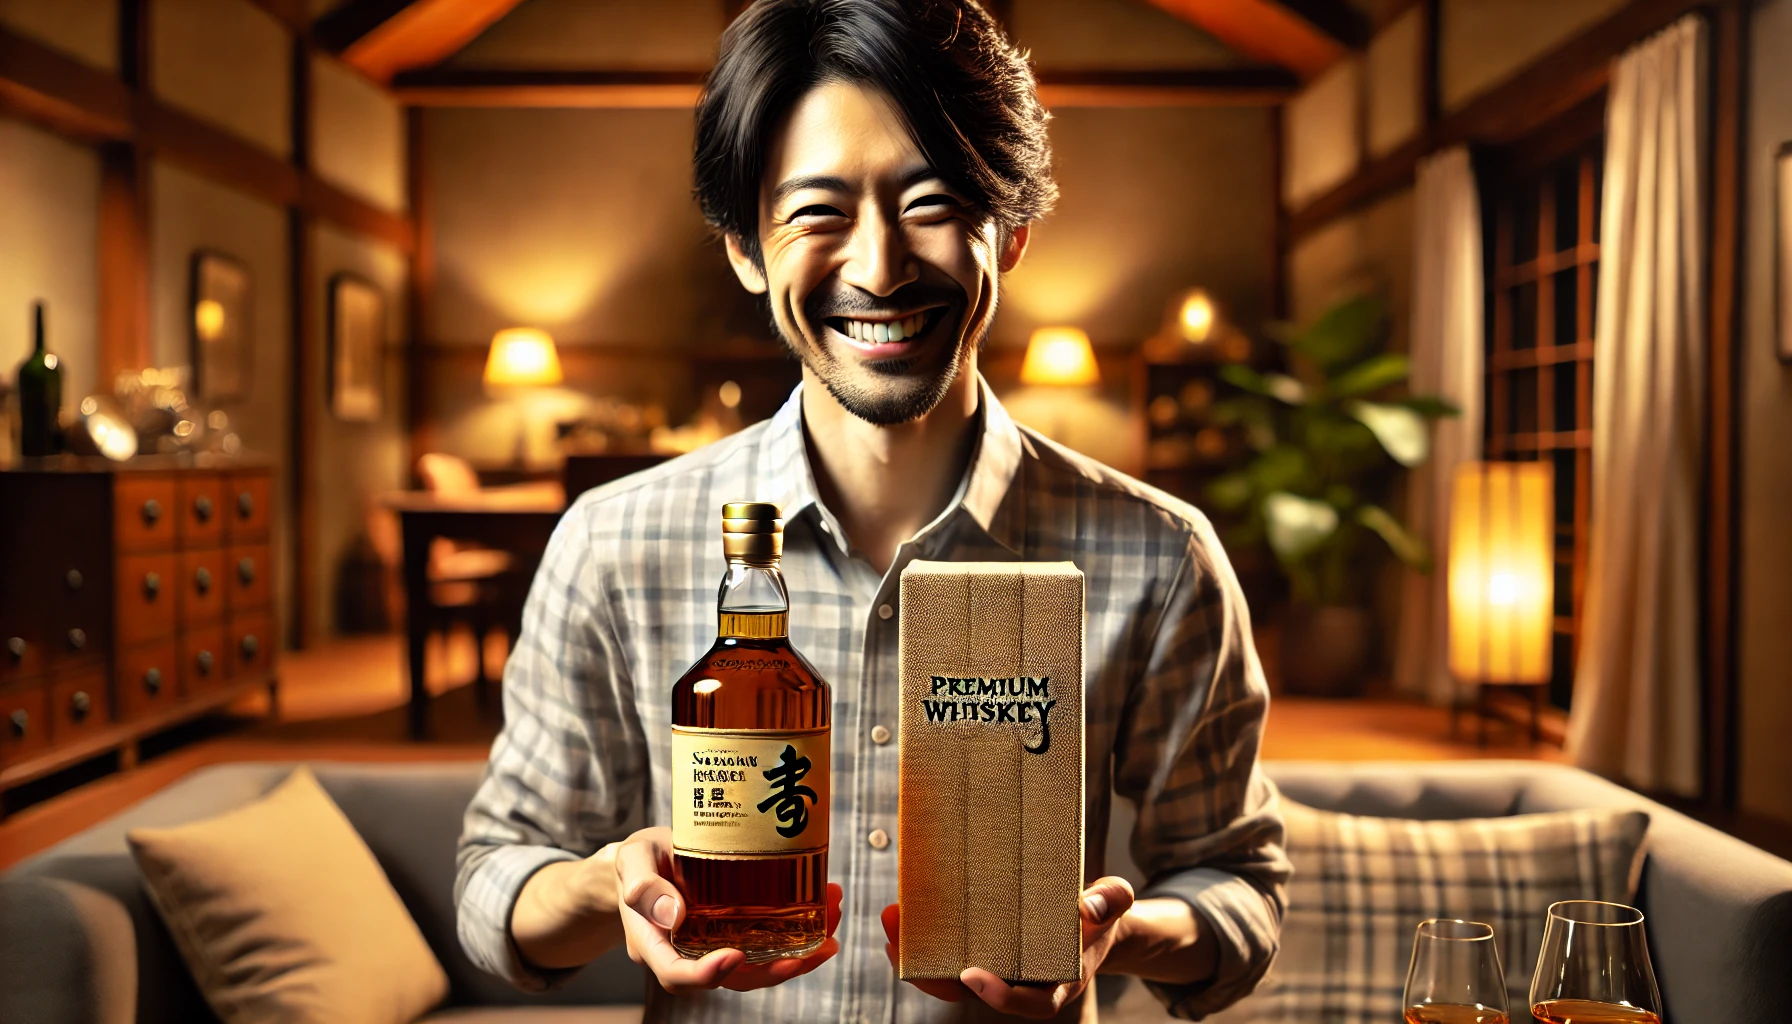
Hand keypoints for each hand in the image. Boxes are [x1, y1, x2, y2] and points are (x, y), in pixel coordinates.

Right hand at [615, 826, 841, 992]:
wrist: (648, 860)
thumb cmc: (638, 861)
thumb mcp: (633, 861)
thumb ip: (643, 885)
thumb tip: (673, 914)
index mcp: (655, 945)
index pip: (678, 974)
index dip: (706, 974)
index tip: (735, 956)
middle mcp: (689, 954)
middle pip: (730, 978)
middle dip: (773, 969)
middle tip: (809, 953)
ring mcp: (714, 946)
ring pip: (757, 963)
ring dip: (797, 953)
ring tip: (830, 932)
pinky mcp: (735, 930)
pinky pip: (766, 941)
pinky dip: (798, 933)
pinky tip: (823, 912)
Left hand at [880, 877, 1136, 1018]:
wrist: (1090, 916)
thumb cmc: (1100, 914)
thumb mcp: (1115, 902)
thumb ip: (1111, 901)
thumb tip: (1089, 905)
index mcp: (1054, 982)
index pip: (1026, 1002)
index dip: (998, 995)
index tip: (972, 975)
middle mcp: (1019, 981)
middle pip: (970, 990)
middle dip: (931, 973)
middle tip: (900, 943)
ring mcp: (996, 967)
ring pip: (948, 974)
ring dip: (913, 953)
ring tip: (891, 920)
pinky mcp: (980, 947)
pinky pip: (946, 952)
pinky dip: (921, 938)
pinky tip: (900, 914)